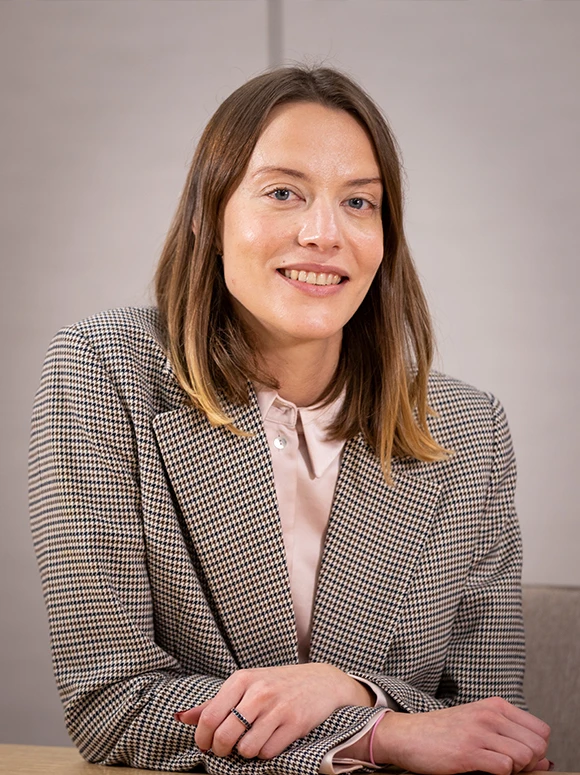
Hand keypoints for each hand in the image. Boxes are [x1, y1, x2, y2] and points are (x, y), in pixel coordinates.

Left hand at [174, 663, 373, 758]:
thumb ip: (214, 703)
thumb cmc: (277, 684)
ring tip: (253, 740)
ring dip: (246, 752)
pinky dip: (266, 752)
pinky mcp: (295, 723)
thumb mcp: (245, 685)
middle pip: (224, 736)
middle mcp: (258, 691)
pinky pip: (267, 752)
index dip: (202, 738)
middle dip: (221, 750)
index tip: (206, 745)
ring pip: (245, 749)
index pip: (208, 716)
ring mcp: (277, 707)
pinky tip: (271, 739)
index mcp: (242, 679)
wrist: (321, 681)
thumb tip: (181, 717)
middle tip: (227, 748)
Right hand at [367, 697, 549, 774]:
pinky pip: (505, 768)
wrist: (408, 735)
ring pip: (525, 757)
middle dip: (529, 762)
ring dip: (515, 770)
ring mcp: (479, 732)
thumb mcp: (480, 727)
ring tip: (494, 766)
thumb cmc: (444, 732)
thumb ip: (513, 740)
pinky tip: (483, 768)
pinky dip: (501, 774)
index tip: (517, 755)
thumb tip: (546, 763)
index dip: (535, 749)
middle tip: (507, 764)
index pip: (541, 730)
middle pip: (538, 745)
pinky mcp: (468, 752)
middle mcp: (490, 714)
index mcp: (495, 705)